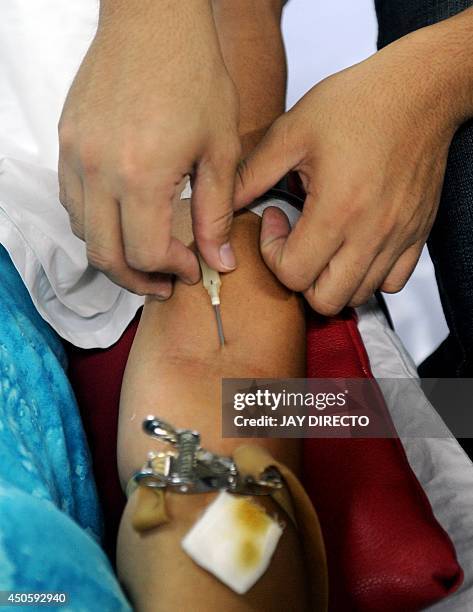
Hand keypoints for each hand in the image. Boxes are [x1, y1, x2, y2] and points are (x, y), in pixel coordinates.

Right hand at [59, 1, 239, 298]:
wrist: (154, 21)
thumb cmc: (195, 77)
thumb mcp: (220, 150)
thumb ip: (217, 214)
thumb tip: (219, 262)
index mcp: (141, 175)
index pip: (147, 252)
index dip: (173, 270)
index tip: (192, 268)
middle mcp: (99, 172)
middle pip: (107, 256)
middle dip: (139, 279)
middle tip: (165, 282)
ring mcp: (76, 157)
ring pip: (84, 234)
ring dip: (115, 255)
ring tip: (145, 255)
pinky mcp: (66, 144)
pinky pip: (71, 202)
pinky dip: (95, 224)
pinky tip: (122, 219)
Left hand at [235, 28, 461, 314]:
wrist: (420, 90)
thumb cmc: (358, 103)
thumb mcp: (293, 131)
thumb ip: (252, 174)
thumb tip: (223, 202)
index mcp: (337, 209)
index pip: (293, 273)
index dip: (271, 254)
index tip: (275, 219)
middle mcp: (371, 233)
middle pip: (325, 300)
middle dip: (298, 278)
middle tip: (294, 243)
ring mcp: (398, 239)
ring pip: (357, 296)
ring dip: (330, 280)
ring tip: (322, 243)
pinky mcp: (417, 235)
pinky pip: (392, 283)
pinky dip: (368, 277)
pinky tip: (354, 247)